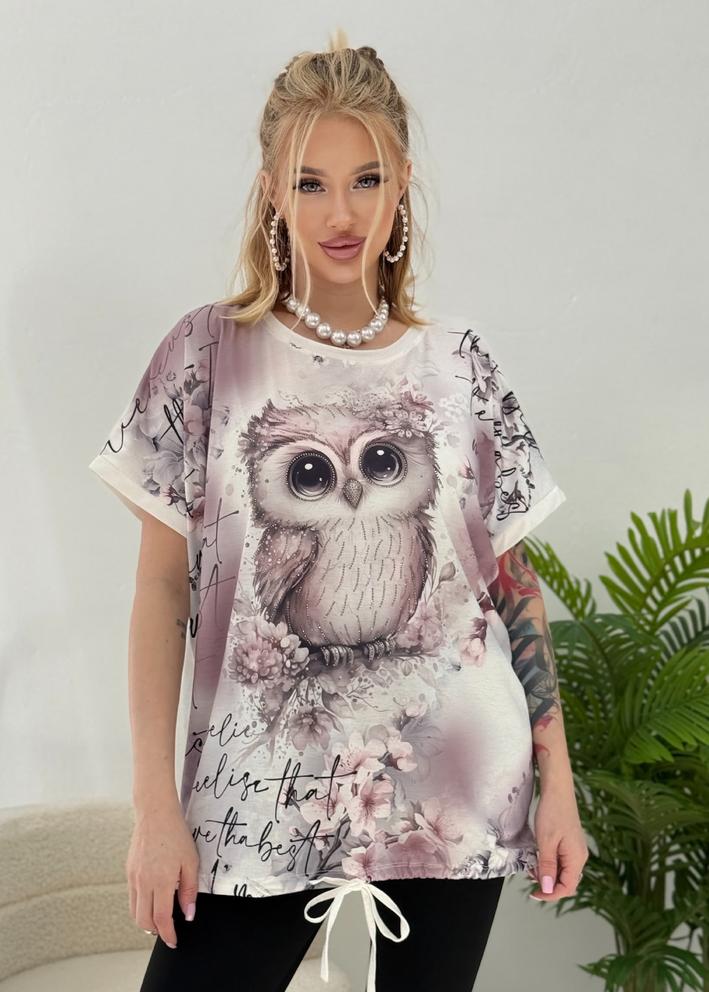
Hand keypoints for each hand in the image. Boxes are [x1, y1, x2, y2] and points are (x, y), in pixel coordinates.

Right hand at [126, 802, 199, 948]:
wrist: (155, 814)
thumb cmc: (176, 835)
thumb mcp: (191, 861)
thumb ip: (189, 890)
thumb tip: (188, 914)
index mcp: (161, 881)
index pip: (162, 919)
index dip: (168, 934)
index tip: (174, 941)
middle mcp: (144, 882)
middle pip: (144, 921)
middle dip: (156, 932)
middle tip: (167, 933)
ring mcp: (134, 877)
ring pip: (134, 912)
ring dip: (145, 921)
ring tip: (159, 921)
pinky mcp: (129, 872)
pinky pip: (132, 897)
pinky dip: (140, 906)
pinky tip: (152, 901)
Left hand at [527, 779, 588, 901]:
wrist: (558, 790)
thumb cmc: (552, 812)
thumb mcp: (546, 842)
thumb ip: (547, 867)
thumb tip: (548, 889)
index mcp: (577, 858)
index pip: (567, 887)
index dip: (550, 894)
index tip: (534, 893)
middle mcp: (579, 857)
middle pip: (566, 882)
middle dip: (548, 885)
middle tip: (530, 878)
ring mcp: (575, 850)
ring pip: (563, 872)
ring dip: (547, 874)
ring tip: (532, 867)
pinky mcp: (570, 844)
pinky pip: (561, 862)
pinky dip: (549, 864)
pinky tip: (539, 858)